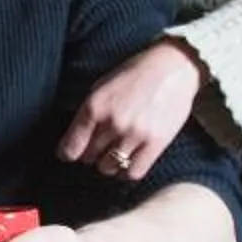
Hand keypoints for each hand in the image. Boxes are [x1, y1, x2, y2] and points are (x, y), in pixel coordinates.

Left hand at [59, 40, 205, 181]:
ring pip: (109, 168)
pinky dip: (127, 172)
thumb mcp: (102, 86)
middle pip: (89, 158)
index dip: (68, 153)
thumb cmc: (136, 74)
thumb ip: (88, 113)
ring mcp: (135, 134)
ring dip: (109, 163)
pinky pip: (133, 173)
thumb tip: (73, 142)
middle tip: (100, 145)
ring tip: (115, 151)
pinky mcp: (156, 143)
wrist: (174, 68)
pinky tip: (128, 161)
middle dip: (91, 153)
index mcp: (95, 106)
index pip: (71, 147)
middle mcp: (113, 123)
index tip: (70, 154)